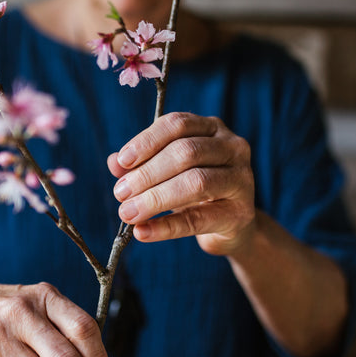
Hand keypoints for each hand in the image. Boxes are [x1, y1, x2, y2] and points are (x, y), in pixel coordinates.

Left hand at [108, 112, 255, 255]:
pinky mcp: (240, 214)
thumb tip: (114, 162)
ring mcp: (241, 179)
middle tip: (120, 193)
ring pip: (196, 183)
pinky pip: (199, 219)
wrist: (231, 224)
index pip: (177, 125)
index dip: (147, 141)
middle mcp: (232, 147)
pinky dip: (166, 227)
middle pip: (186, 153)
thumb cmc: (195, 190)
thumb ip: (141, 165)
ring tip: (127, 213)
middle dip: (147, 173)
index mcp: (211, 128)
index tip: (123, 161)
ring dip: (155, 198)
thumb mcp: (167, 173)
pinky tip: (142, 231)